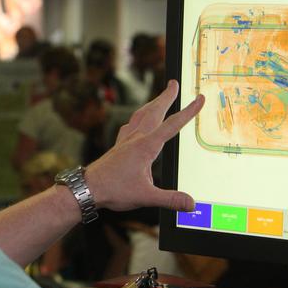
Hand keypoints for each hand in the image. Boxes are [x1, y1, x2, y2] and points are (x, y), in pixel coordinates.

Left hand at [86, 80, 204, 211]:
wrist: (87, 189)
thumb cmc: (113, 190)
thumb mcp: (146, 197)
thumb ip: (170, 200)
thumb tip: (191, 204)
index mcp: (146, 146)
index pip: (173, 125)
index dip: (189, 111)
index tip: (200, 98)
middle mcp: (136, 138)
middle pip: (154, 111)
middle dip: (166, 96)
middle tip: (174, 83)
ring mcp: (125, 140)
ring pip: (141, 115)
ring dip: (152, 104)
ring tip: (160, 97)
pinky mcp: (118, 146)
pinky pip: (130, 125)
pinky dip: (138, 117)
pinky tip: (138, 120)